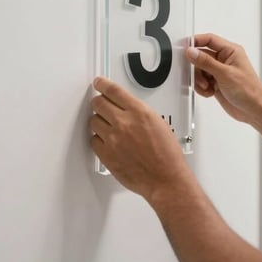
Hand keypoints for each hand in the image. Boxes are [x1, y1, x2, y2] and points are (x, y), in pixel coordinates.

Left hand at [89, 76, 188, 199]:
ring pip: (94, 121)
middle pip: (98, 103)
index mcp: (139, 112)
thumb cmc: (167, 155)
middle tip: (101, 104)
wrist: (165, 179)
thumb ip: (140, 114)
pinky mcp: (106, 154)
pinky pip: (94, 140)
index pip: (113, 91)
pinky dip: (99, 139)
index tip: (99, 82)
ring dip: (100, 121)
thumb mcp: (159, 124)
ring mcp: (113, 139)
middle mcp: (124, 123)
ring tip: (109, 127)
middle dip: (99, 102)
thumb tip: (128, 110)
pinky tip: (109, 141)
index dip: (103, 84)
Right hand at [187, 33, 261, 123]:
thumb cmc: (249, 91)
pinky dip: (202, 88)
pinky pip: (202, 81)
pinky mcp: (217, 83)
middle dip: (198, 68)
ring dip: (200, 80)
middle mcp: (225, 60)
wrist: (254, 110)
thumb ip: (206, 62)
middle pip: (201, 56)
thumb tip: (192, 52)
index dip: (196, 41)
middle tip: (200, 76)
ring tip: (208, 86)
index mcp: (231, 51)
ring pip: (200, 70)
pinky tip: (210, 92)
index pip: (209, 40)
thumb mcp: (225, 74)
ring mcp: (220, 72)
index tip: (185, 47)